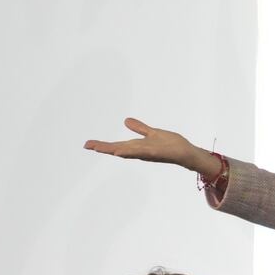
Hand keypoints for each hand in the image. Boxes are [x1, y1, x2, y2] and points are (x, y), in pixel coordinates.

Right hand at [84, 119, 218, 176]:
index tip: (88, 144)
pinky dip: (132, 152)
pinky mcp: (157, 153)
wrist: (187, 152)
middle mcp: (140, 151)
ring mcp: (148, 153)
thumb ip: (139, 128)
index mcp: (138, 147)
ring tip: (101, 148)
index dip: (103, 145)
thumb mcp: (152, 133)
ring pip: (128, 151)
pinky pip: (142, 152)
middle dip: (103, 148)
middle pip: (119, 149)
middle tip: (88, 145)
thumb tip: (125, 120)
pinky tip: (122, 152)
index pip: (117, 145)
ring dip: (115, 150)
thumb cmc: (171, 144)